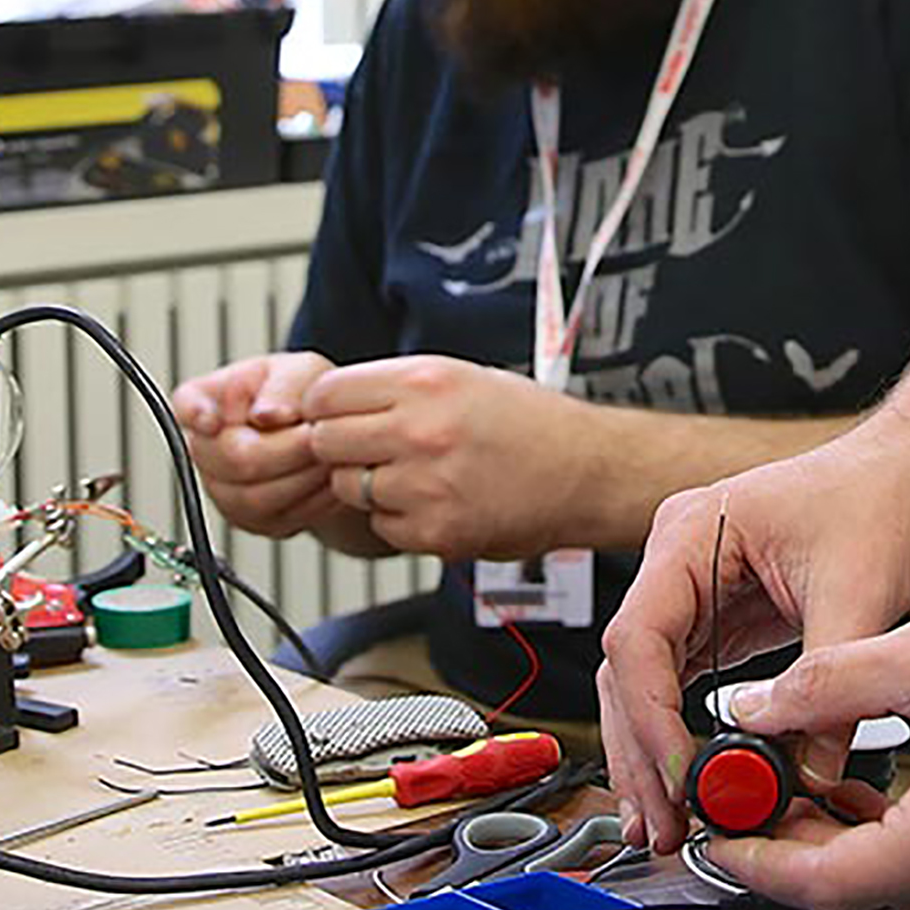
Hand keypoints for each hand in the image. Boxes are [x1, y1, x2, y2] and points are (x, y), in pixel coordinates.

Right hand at [170, 350, 349, 539]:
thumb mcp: (301, 371)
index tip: (214, 420)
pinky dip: (313, 498)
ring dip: (304, 475)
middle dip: (287, 448)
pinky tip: (326, 475)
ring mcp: (224, 491)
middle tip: (318, 432)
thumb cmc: (303, 394)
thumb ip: (283, 386)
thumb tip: (266, 415)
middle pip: (233, 460)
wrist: (326, 433)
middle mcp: (206, 449)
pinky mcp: (253, 521)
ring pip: (257, 498)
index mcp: (206, 400)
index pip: (187, 406)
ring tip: (327, 452)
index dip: (199, 415)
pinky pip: (280, 519)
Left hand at [297, 357, 599, 559]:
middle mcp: (420, 430)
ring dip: (367, 487)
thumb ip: (396, 387)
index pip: (324, 395)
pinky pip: (382, 527)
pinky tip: (434, 503)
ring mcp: (426, 485)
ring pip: (349, 490)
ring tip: (411, 477)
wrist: (585, 471)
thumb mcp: (460, 376)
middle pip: (325, 443)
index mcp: (423, 382)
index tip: (336, 416)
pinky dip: (398, 521)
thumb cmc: (529, 421)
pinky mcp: (437, 532)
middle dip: (339, 449)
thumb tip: (331, 402)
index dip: (324, 408)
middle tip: (369, 450)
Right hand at [595, 431, 909, 852]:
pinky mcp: (716, 617)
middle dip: (641, 755)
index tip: (681, 776)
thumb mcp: (859, 595)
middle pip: (628, 672)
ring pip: (645, 687)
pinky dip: (680, 737)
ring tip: (667, 825)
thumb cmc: (880, 497)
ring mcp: (691, 590)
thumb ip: (828, 690)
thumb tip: (808, 772)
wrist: (909, 474)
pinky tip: (690, 786)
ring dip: (652, 756)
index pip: (639, 637)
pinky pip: (679, 686)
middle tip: (663, 824)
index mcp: (690, 534)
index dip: (651, 717)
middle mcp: (677, 560)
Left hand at [692, 550, 909, 909]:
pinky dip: (907, 843)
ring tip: (806, 788)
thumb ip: (827, 686)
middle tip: (751, 804)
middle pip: (868, 895)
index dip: (763, 864)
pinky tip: (881, 791)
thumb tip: (753, 711)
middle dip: (800, 853)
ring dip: (852, 849)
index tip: (722, 840)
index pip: (833, 883)